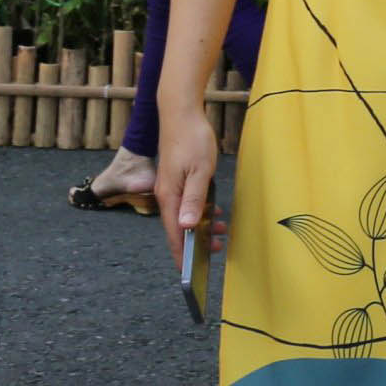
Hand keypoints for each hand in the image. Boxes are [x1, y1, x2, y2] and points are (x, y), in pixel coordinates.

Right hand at [157, 102, 225, 278]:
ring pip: (183, 214)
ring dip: (200, 226)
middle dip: (195, 242)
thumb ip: (194, 199)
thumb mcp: (200, 170)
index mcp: (169, 196)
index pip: (173, 233)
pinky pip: (186, 202)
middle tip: (217, 247)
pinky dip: (200, 210)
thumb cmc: (192, 139)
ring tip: (220, 231)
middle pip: (178, 227)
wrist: (181, 112)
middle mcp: (166, 194)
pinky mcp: (176, 178)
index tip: (190, 272)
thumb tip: (185, 227)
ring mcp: (170, 186)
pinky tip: (214, 211)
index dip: (182, 254)